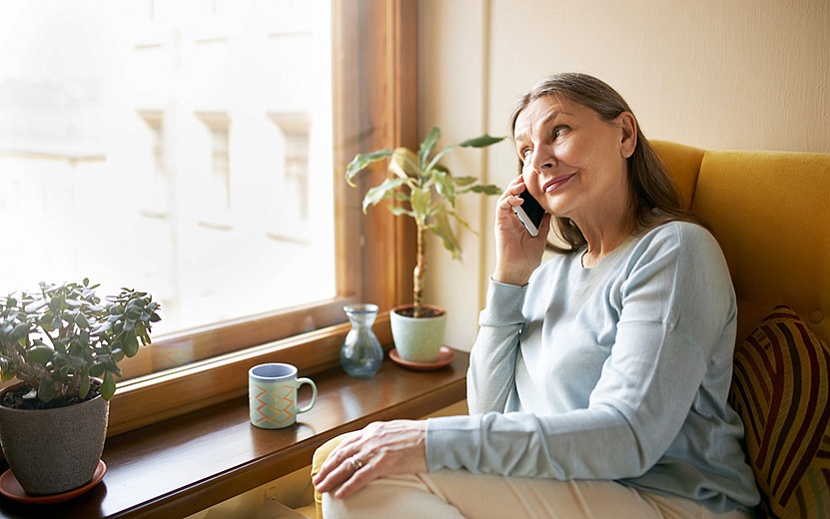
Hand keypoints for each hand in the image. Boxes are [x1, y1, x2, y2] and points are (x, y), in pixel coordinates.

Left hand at [312, 420, 427, 499]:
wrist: (434, 438)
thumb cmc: (419, 436)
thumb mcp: (394, 431)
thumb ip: (381, 438)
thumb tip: (374, 446)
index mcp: (373, 430)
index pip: (346, 443)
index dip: (333, 456)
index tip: (326, 465)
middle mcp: (370, 438)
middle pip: (342, 455)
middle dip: (327, 468)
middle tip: (317, 480)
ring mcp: (376, 451)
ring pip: (347, 466)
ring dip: (332, 478)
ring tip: (323, 488)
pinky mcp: (383, 463)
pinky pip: (361, 477)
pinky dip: (349, 486)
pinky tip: (341, 494)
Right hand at [492, 176, 550, 285]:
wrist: (519, 271)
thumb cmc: (528, 257)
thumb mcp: (541, 236)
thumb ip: (544, 222)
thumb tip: (552, 209)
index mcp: (521, 219)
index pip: (523, 198)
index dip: (527, 188)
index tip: (537, 179)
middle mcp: (511, 217)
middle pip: (513, 194)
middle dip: (520, 183)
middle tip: (530, 175)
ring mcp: (505, 220)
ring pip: (505, 197)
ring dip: (513, 188)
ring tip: (523, 183)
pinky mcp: (500, 224)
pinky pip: (501, 207)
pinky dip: (509, 200)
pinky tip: (519, 199)